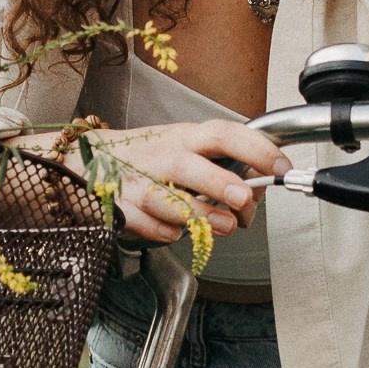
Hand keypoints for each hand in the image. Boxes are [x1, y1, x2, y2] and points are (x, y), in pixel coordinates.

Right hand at [86, 117, 285, 246]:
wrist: (86, 161)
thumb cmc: (149, 157)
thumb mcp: (187, 147)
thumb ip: (224, 166)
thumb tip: (259, 192)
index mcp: (186, 137)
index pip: (225, 134)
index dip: (256, 149)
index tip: (281, 168)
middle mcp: (163, 157)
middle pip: (191, 167)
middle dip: (221, 184)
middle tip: (243, 200)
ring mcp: (139, 183)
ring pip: (169, 202)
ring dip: (201, 218)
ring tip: (222, 225)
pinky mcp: (121, 208)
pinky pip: (150, 227)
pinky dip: (168, 233)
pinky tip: (177, 230)